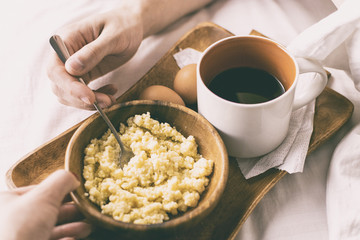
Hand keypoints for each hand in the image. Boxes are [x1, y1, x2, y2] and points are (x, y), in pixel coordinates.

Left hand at [0, 170, 91, 239]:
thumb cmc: (20, 229)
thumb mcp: (44, 196)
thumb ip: (61, 181)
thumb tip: (74, 176)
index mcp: (5, 202)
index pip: (38, 190)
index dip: (61, 190)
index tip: (79, 192)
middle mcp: (9, 221)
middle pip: (46, 211)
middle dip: (70, 211)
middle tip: (87, 210)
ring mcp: (19, 238)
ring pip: (48, 229)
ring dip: (71, 227)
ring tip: (88, 227)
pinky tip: (73, 239)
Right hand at [47, 0, 213, 109]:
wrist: (136, 21)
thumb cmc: (125, 22)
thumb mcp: (113, 35)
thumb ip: (92, 53)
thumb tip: (70, 69)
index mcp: (66, 40)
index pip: (55, 70)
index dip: (69, 88)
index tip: (89, 98)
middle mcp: (67, 54)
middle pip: (60, 85)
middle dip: (79, 99)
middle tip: (102, 104)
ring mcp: (76, 65)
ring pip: (71, 93)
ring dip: (88, 102)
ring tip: (109, 100)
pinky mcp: (88, 73)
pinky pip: (85, 93)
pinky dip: (96, 99)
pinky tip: (111, 96)